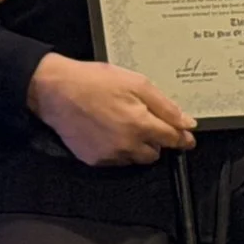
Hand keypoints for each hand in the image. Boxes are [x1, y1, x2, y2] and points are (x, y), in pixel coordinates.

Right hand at [26, 53, 196, 166]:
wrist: (56, 91)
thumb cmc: (94, 82)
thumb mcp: (137, 83)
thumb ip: (165, 106)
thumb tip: (187, 123)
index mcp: (141, 125)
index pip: (173, 139)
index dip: (183, 138)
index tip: (188, 138)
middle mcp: (127, 145)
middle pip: (155, 153)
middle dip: (156, 140)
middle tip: (146, 121)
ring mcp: (109, 155)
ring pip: (136, 159)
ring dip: (137, 146)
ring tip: (124, 124)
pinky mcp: (94, 160)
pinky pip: (116, 161)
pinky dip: (118, 150)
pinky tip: (109, 131)